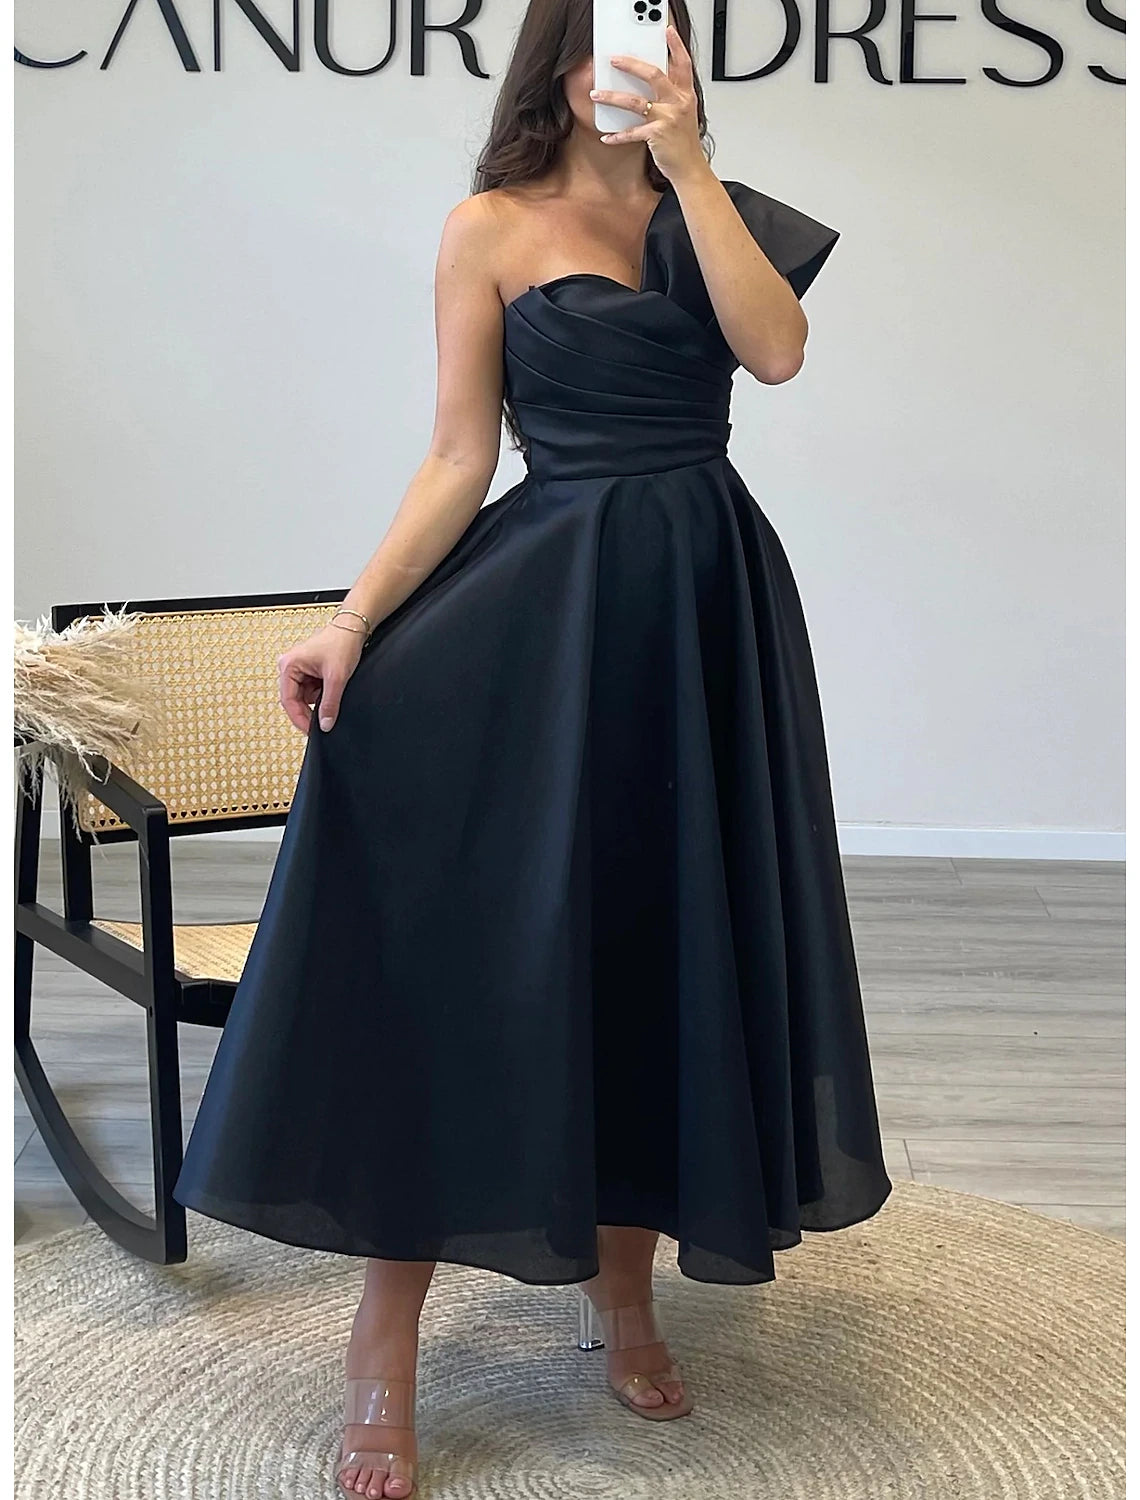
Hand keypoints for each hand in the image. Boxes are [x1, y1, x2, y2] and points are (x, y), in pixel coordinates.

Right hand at [276, 621, 366, 734]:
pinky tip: (331, 690)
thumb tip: (324, 724)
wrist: (353, 628)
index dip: (299, 719)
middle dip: (309, 711)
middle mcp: (289, 667)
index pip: (288, 701)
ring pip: (304, 698)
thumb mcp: (337, 677)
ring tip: (331, 695)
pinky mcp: (308, 671)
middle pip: (294, 700)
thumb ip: (330, 703)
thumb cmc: (342, 642)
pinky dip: (321, 696)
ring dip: (317, 702)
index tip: (311, 732)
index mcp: (289, 665)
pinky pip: (311, 691)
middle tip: (323, 723)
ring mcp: (298, 669)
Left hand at [591, 24, 704, 183]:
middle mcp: (677, 103)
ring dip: (612, 97)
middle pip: (653, 75)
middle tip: (614, 60)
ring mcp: (667, 118)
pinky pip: (631, 132)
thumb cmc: (684, 143)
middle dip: (631, 65)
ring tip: (597, 94)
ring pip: (635, 101)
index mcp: (686, 95)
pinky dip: (617, 135)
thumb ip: (671, 96)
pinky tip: (606, 136)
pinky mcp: (656, 135)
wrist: (689, 168)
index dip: (676, 46)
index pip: (682, 64)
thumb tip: (651, 83)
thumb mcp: (683, 114)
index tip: (667, 32)